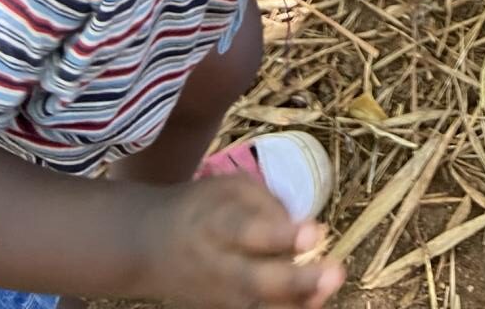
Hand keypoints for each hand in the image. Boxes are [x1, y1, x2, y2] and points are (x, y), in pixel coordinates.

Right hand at [140, 177, 343, 308]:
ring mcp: (219, 297)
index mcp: (216, 224)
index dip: (281, 236)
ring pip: (258, 307)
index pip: (249, 232)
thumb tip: (309, 231)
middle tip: (335, 272)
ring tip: (329, 289)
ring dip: (297, 303)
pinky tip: (314, 302)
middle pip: (256, 280)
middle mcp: (217, 266)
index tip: (314, 232)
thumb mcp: (231, 187)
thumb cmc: (202, 207)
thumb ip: (270, 203)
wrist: (149, 245)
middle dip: (296, 280)